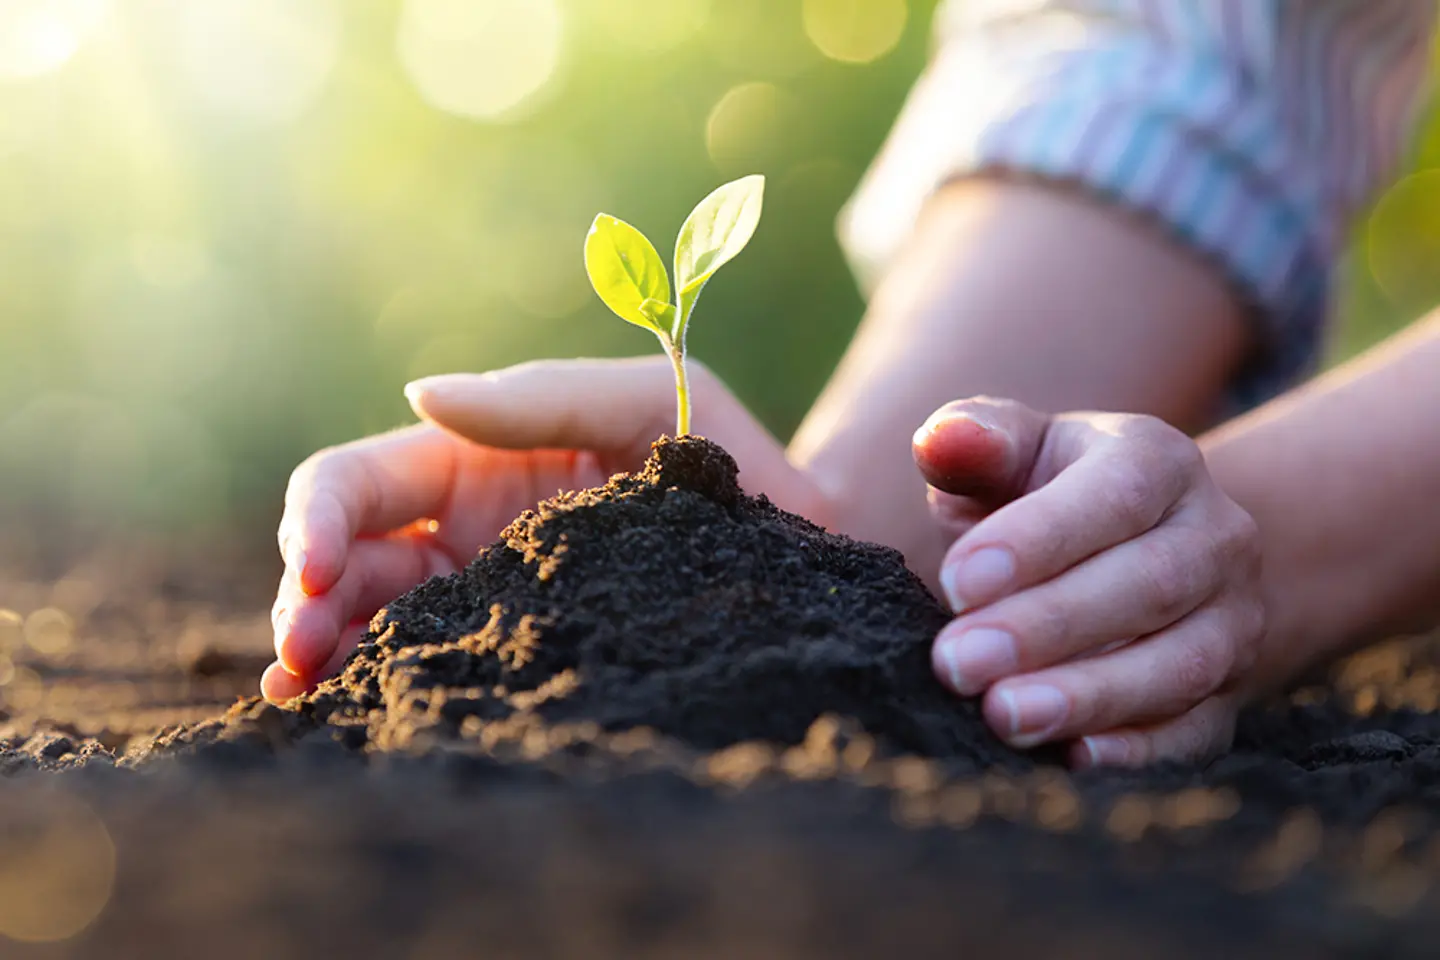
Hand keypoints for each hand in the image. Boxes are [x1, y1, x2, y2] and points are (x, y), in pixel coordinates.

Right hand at [265, 357, 827, 701]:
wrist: (793, 543)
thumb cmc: (721, 454)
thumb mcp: (640, 402)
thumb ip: (538, 398)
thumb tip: (419, 391)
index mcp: (470, 460)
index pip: (356, 482)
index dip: (319, 518)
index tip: (319, 569)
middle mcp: (459, 532)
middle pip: (345, 561)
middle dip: (306, 601)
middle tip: (298, 654)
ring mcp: (481, 598)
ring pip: (369, 625)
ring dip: (323, 656)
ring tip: (305, 696)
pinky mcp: (516, 655)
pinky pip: (430, 671)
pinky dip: (379, 691)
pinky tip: (351, 719)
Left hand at [912, 397, 1264, 766]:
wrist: (1130, 553)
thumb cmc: (1042, 495)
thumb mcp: (1012, 452)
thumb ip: (976, 440)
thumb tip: (944, 439)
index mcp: (1159, 461)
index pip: (1113, 496)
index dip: (1037, 541)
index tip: (955, 583)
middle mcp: (1215, 537)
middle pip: (1149, 584)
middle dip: (1046, 628)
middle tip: (956, 662)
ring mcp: (1233, 620)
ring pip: (1179, 664)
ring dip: (1088, 695)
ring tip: (1001, 715)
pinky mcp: (1229, 695)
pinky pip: (1198, 731)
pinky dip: (1139, 751)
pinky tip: (1072, 759)